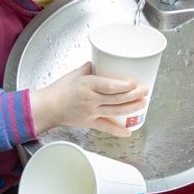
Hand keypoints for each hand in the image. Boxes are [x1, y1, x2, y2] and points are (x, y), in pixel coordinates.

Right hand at [31, 62, 148, 137]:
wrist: (47, 108)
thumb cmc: (58, 90)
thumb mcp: (74, 74)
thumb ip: (89, 68)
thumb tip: (100, 61)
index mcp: (87, 85)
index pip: (109, 86)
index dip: (124, 85)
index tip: (135, 82)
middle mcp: (90, 100)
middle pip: (116, 98)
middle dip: (134, 95)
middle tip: (145, 90)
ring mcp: (91, 112)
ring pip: (115, 111)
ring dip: (131, 108)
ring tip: (143, 103)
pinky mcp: (89, 122)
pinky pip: (106, 128)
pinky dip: (118, 131)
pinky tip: (128, 131)